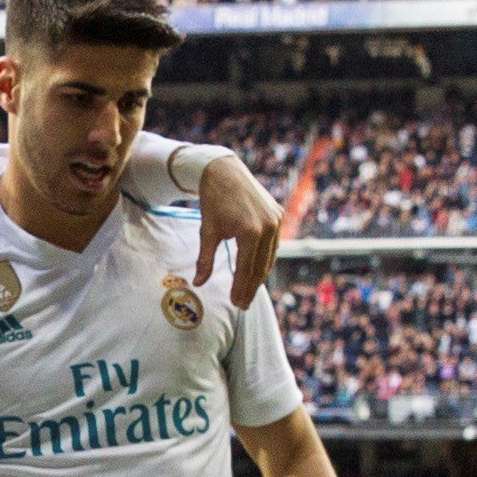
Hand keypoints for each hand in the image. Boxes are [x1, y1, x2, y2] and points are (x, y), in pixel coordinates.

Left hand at [192, 156, 283, 309]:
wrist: (224, 171)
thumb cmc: (213, 201)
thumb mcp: (207, 231)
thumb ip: (204, 259)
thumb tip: (198, 284)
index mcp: (250, 232)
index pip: (246, 269)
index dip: (240, 288)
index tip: (235, 303)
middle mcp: (268, 227)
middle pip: (260, 267)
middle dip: (251, 287)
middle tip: (243, 304)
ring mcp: (276, 220)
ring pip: (269, 257)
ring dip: (259, 275)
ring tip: (248, 291)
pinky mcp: (278, 215)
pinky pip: (273, 245)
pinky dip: (265, 259)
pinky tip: (256, 270)